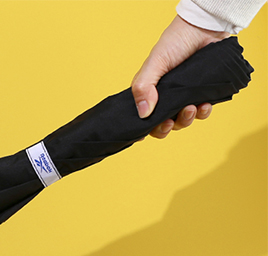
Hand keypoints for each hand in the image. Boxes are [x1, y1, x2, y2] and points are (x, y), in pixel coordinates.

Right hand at [132, 15, 228, 138]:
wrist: (205, 27)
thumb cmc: (175, 41)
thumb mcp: (154, 63)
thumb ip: (143, 87)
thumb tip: (143, 114)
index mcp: (149, 93)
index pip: (143, 118)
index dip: (144, 129)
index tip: (144, 134)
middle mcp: (166, 98)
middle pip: (162, 125)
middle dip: (165, 128)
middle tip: (169, 122)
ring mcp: (184, 98)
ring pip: (182, 121)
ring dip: (185, 120)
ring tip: (190, 108)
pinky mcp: (202, 95)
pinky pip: (201, 113)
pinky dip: (202, 113)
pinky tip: (204, 105)